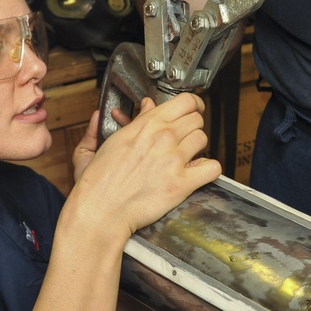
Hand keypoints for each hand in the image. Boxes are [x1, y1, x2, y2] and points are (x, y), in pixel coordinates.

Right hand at [72, 95, 220, 239]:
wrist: (100, 210)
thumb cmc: (99, 181)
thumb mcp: (108, 141)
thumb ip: (129, 120)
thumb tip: (144, 105)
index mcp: (146, 125)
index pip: (186, 101)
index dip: (193, 105)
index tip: (193, 111)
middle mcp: (163, 137)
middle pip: (197, 119)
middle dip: (193, 128)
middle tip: (185, 138)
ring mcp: (173, 160)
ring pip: (203, 139)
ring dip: (197, 148)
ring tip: (186, 158)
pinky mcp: (181, 183)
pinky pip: (212, 167)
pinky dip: (208, 170)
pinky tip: (196, 173)